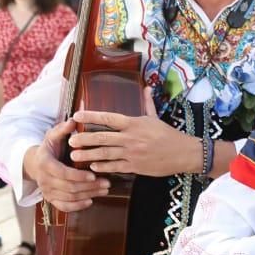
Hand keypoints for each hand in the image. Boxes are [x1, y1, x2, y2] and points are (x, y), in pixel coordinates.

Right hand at [23, 120, 108, 209]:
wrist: (36, 164)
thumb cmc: (50, 148)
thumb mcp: (53, 136)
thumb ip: (63, 129)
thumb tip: (74, 121)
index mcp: (45, 163)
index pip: (62, 173)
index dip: (78, 176)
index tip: (94, 174)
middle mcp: (44, 180)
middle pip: (68, 187)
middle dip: (89, 186)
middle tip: (107, 183)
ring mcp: (47, 191)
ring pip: (69, 198)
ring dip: (88, 194)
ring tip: (105, 189)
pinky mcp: (51, 199)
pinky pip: (64, 207)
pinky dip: (77, 206)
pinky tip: (91, 201)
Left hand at [69, 109, 198, 176]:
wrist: (185, 154)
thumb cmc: (169, 135)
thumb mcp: (156, 118)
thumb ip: (148, 103)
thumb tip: (147, 88)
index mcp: (134, 123)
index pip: (108, 118)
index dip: (90, 116)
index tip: (76, 116)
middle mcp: (131, 138)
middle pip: (102, 137)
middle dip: (84, 139)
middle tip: (70, 141)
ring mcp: (133, 153)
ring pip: (105, 153)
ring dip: (88, 155)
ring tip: (74, 156)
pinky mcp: (136, 166)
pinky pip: (115, 166)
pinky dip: (103, 166)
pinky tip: (93, 167)